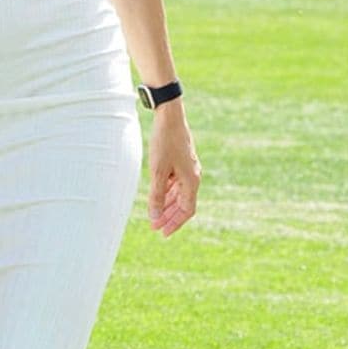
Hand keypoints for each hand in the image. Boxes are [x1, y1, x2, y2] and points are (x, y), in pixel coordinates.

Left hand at [147, 101, 200, 236]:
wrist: (170, 116)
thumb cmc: (165, 142)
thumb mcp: (158, 171)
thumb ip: (156, 195)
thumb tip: (155, 216)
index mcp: (191, 181)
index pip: (186, 210)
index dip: (174, 223)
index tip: (162, 232)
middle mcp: (193, 176)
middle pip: (183, 203)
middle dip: (169, 216)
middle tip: (155, 226)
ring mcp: (188, 168)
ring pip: (179, 193)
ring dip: (167, 204)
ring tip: (154, 214)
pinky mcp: (181, 160)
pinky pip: (176, 182)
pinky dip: (167, 191)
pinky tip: (157, 195)